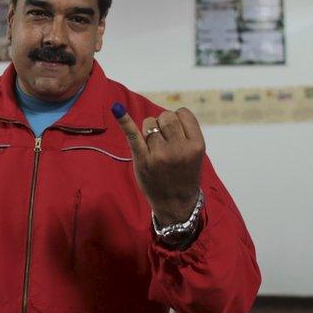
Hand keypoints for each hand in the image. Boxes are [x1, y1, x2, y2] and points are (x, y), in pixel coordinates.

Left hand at [113, 104, 203, 225]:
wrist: (175, 203)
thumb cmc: (185, 174)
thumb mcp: (196, 153)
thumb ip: (185, 132)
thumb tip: (162, 114)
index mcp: (196, 145)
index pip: (183, 114)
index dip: (179, 120)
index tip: (178, 134)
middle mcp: (178, 149)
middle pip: (166, 116)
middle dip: (164, 124)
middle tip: (166, 141)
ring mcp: (159, 154)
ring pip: (150, 122)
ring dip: (150, 130)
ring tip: (155, 146)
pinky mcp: (142, 159)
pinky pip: (133, 135)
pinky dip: (124, 121)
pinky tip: (116, 109)